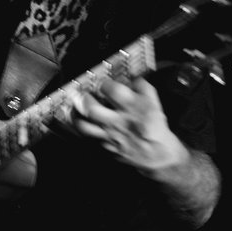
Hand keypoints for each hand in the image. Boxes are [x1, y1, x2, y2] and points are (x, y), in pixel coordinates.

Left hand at [70, 77, 188, 176]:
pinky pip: (88, 137)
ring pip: (84, 126)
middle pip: (91, 108)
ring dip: (74, 115)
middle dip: (81, 98)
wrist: (158, 153)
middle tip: (79, 93)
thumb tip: (128, 76)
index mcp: (131, 107)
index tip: (101, 82)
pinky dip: (82, 128)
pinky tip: (81, 121)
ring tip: (73, 107)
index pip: (111, 90)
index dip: (102, 83)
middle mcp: (118, 121)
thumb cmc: (155, 126)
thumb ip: (140, 86)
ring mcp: (110, 135)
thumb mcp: (153, 101)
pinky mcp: (106, 146)